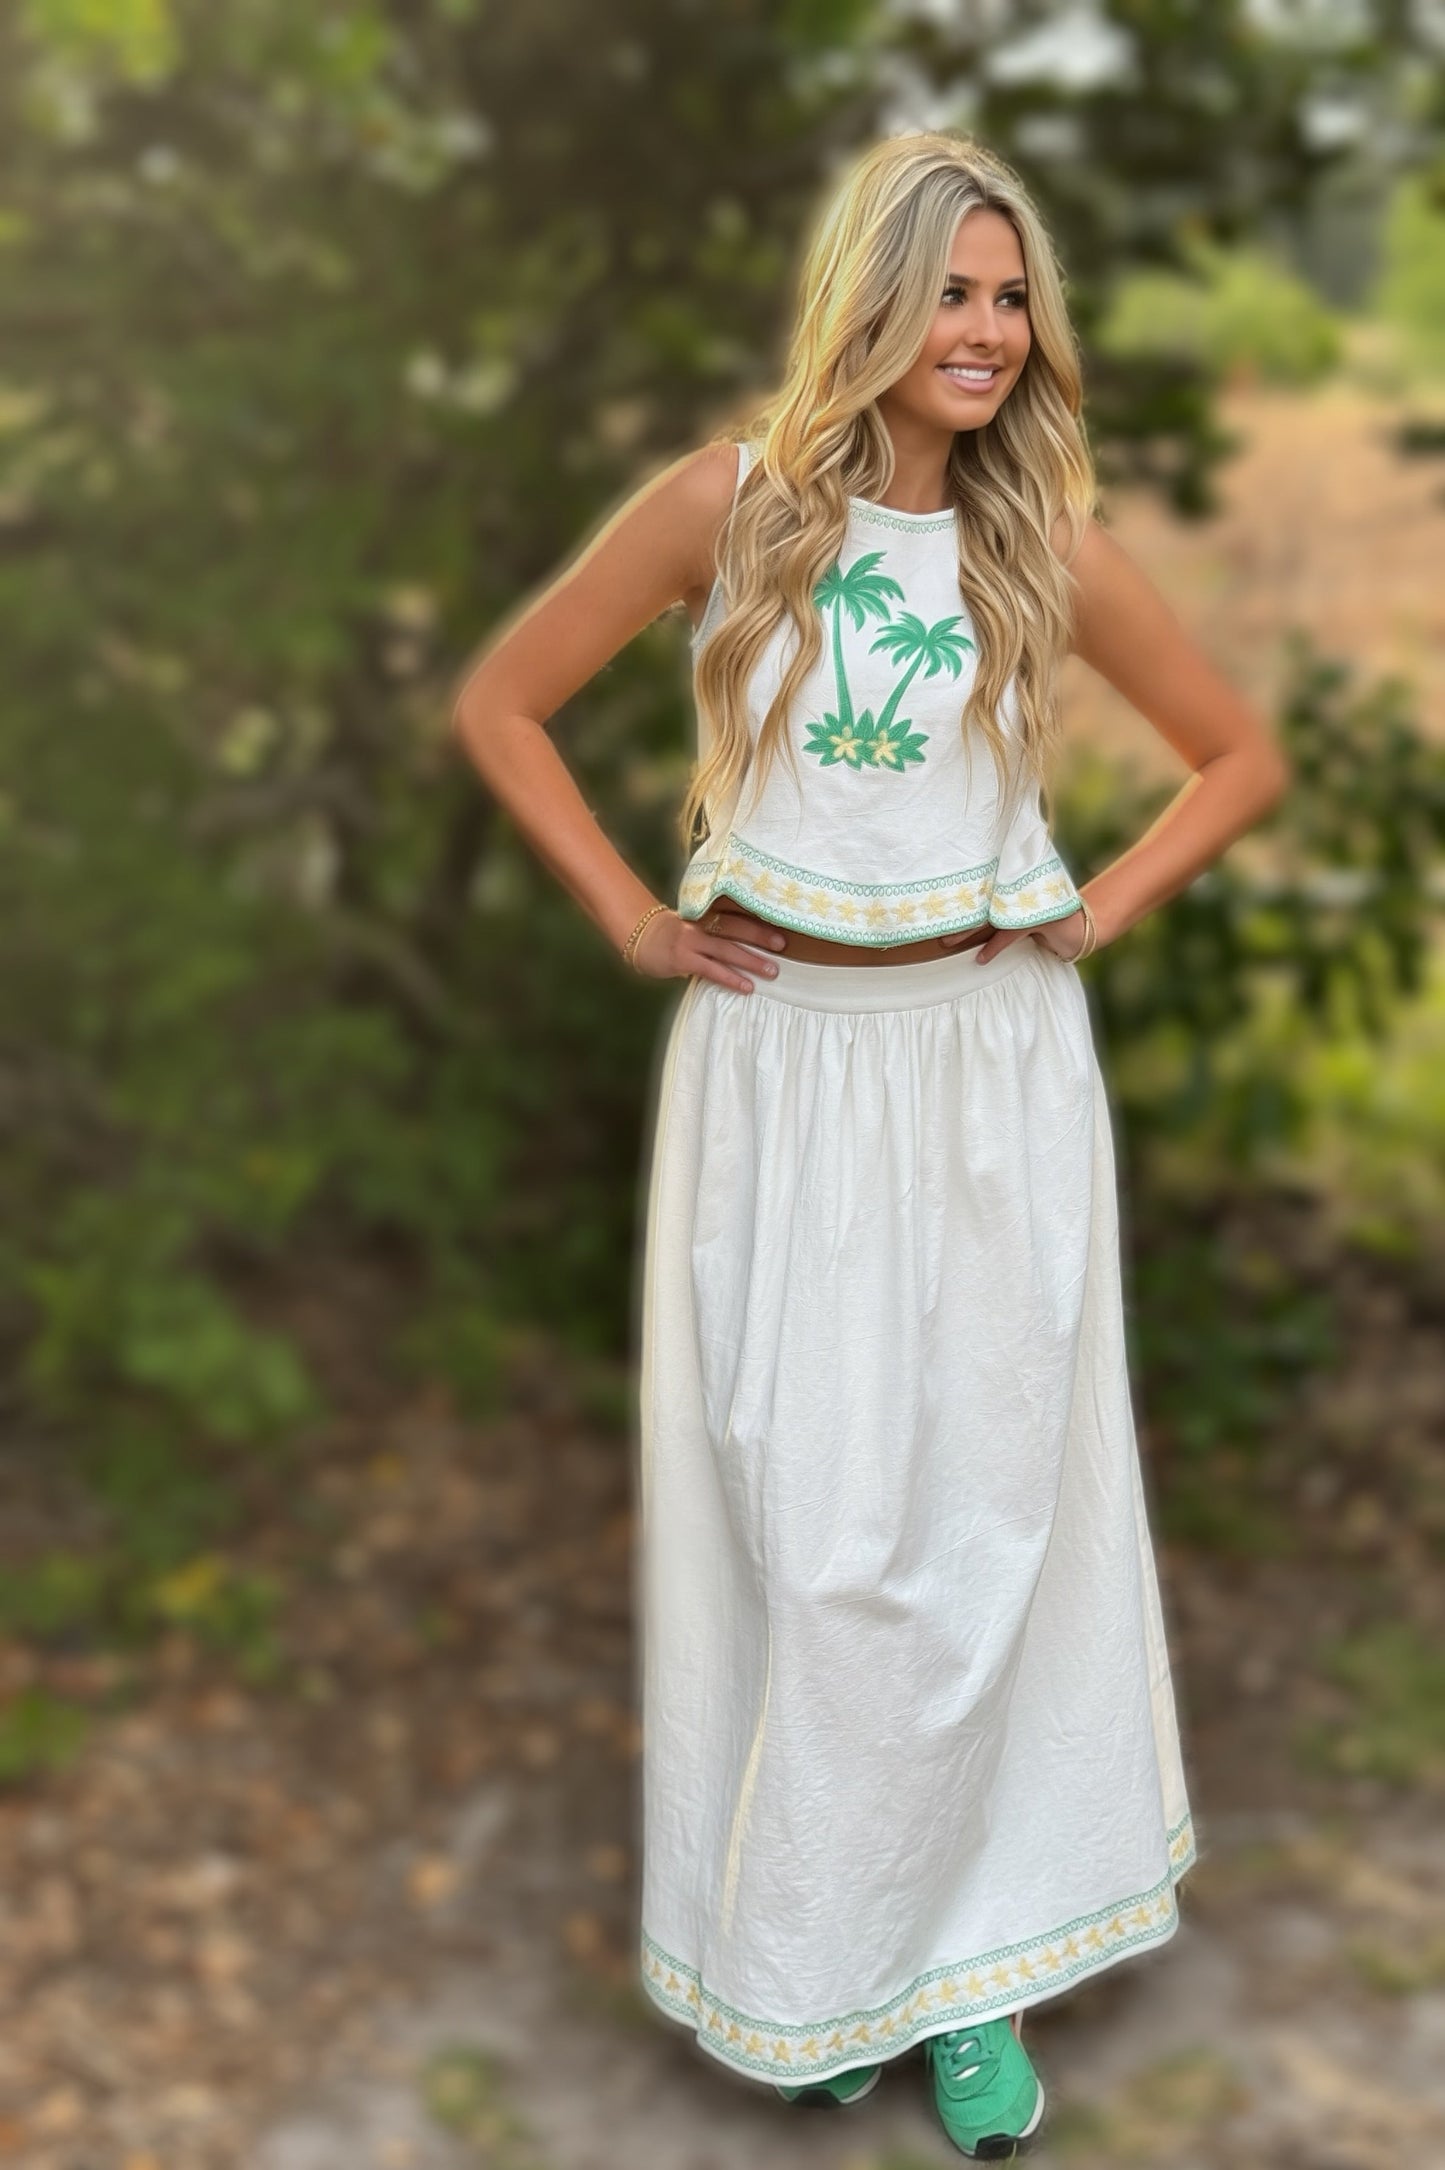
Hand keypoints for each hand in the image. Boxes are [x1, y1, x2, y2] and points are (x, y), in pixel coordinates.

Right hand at [630, 902, 787, 991]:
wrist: (641, 937)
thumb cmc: (674, 934)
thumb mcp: (696, 924)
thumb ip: (718, 929)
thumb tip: (751, 940)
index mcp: (706, 913)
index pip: (736, 914)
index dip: (758, 919)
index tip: (781, 924)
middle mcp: (701, 924)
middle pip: (735, 928)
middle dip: (760, 936)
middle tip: (783, 945)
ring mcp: (691, 941)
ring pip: (727, 949)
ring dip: (751, 960)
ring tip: (772, 971)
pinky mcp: (683, 959)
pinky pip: (712, 969)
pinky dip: (731, 978)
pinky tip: (747, 987)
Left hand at [939, 903, 1092, 965]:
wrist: (1083, 928)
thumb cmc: (1048, 927)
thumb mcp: (1021, 924)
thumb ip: (999, 924)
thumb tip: (968, 935)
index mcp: (1008, 894)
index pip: (979, 899)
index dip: (957, 905)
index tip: (934, 910)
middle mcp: (1015, 896)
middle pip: (979, 907)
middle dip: (955, 917)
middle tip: (931, 924)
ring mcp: (1027, 904)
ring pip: (990, 919)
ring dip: (967, 932)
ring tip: (946, 942)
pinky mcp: (1039, 917)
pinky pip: (1011, 932)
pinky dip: (995, 946)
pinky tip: (981, 960)